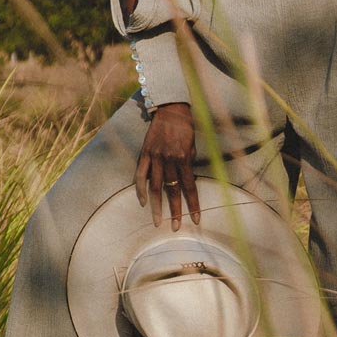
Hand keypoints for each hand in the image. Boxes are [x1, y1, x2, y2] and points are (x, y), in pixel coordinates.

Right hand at [134, 103, 200, 230]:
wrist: (170, 108)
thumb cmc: (185, 126)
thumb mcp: (193, 144)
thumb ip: (189, 162)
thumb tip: (187, 178)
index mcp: (184, 158)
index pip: (190, 187)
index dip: (193, 205)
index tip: (196, 220)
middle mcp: (169, 160)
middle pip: (172, 191)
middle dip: (174, 211)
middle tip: (175, 228)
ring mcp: (155, 157)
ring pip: (155, 187)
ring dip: (156, 206)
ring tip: (157, 221)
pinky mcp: (145, 154)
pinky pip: (141, 175)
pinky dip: (140, 189)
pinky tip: (142, 202)